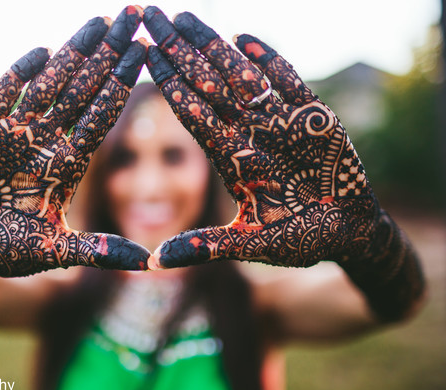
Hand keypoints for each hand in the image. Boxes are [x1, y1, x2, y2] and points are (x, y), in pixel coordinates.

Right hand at [0, 7, 149, 276]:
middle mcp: (46, 142)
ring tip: (99, 22)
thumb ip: (99, 252)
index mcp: (68, 164)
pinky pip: (1, 97)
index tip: (145, 52)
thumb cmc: (8, 250)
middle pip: (83, 90)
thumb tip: (149, 265)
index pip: (101, 116)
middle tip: (133, 16)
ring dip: (72, 53)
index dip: (122, 84)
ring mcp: (14, 133)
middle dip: (107, 54)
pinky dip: (18, 76)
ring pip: (48, 85)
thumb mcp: (56, 250)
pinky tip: (42, 52)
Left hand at [143, 7, 378, 268]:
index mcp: (233, 160)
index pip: (194, 116)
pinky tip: (243, 38)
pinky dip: (270, 60)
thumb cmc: (301, 240)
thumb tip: (154, 262)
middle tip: (151, 17)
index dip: (170, 86)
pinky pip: (289, 83)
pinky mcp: (313, 117)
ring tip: (186, 16)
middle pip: (210, 86)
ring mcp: (281, 123)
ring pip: (243, 78)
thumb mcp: (254, 244)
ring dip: (215, 47)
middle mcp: (251, 135)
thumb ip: (208, 247)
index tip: (144, 56)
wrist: (349, 231)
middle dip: (180, 52)